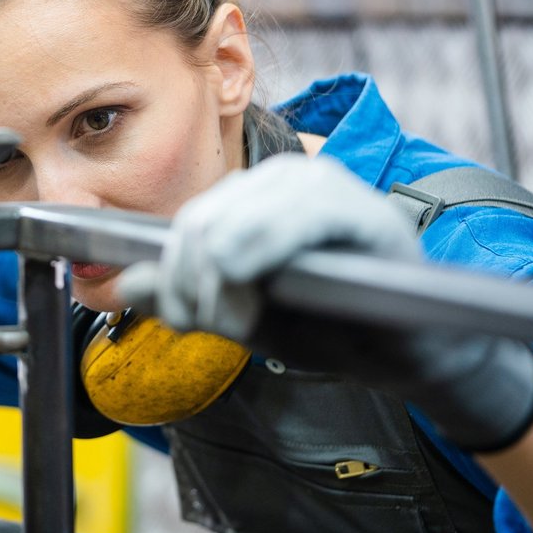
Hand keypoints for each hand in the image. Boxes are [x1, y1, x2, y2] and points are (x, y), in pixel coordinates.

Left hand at [118, 154, 532, 452]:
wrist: (406, 354)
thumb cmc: (329, 327)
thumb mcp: (244, 316)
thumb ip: (188, 297)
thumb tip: (126, 286)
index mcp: (257, 196)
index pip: (192, 219)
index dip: (172, 269)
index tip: (177, 319)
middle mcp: (289, 177)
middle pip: (211, 216)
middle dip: (193, 278)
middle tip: (207, 325)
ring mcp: (330, 188)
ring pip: (246, 212)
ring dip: (223, 273)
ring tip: (236, 319)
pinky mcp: (367, 212)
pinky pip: (304, 214)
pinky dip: (269, 242)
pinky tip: (248, 271)